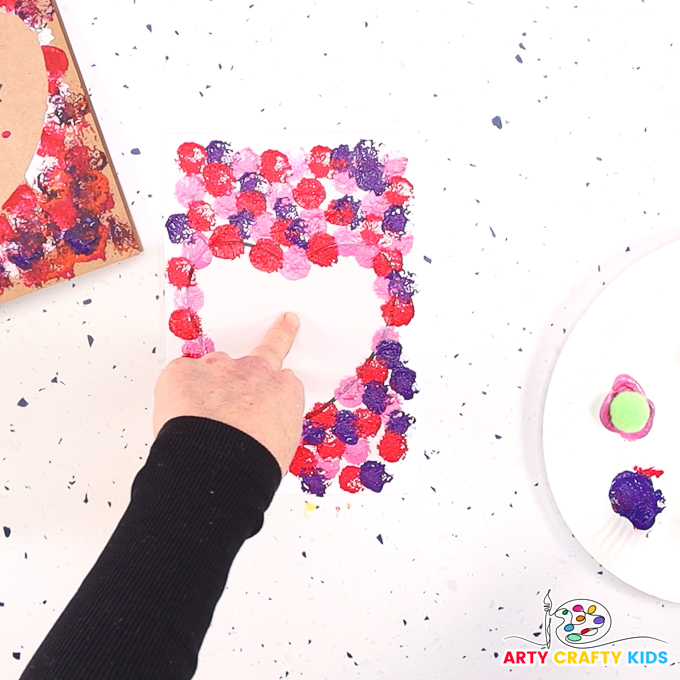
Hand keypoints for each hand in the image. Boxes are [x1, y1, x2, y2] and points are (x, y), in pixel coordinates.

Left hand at [153, 313, 304, 473]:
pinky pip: (179, 376)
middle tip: (285, 324)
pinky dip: (176, 394)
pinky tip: (179, 416)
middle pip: (266, 352)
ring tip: (198, 416)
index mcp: (283, 392)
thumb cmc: (252, 466)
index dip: (274, 389)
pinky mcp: (182, 371)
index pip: (283, 381)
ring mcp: (218, 367)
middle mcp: (254, 372)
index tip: (276, 385)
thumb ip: (271, 426)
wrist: (217, 467)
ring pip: (214, 368)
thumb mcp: (281, 448)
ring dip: (208, 385)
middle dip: (279, 336)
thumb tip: (258, 432)